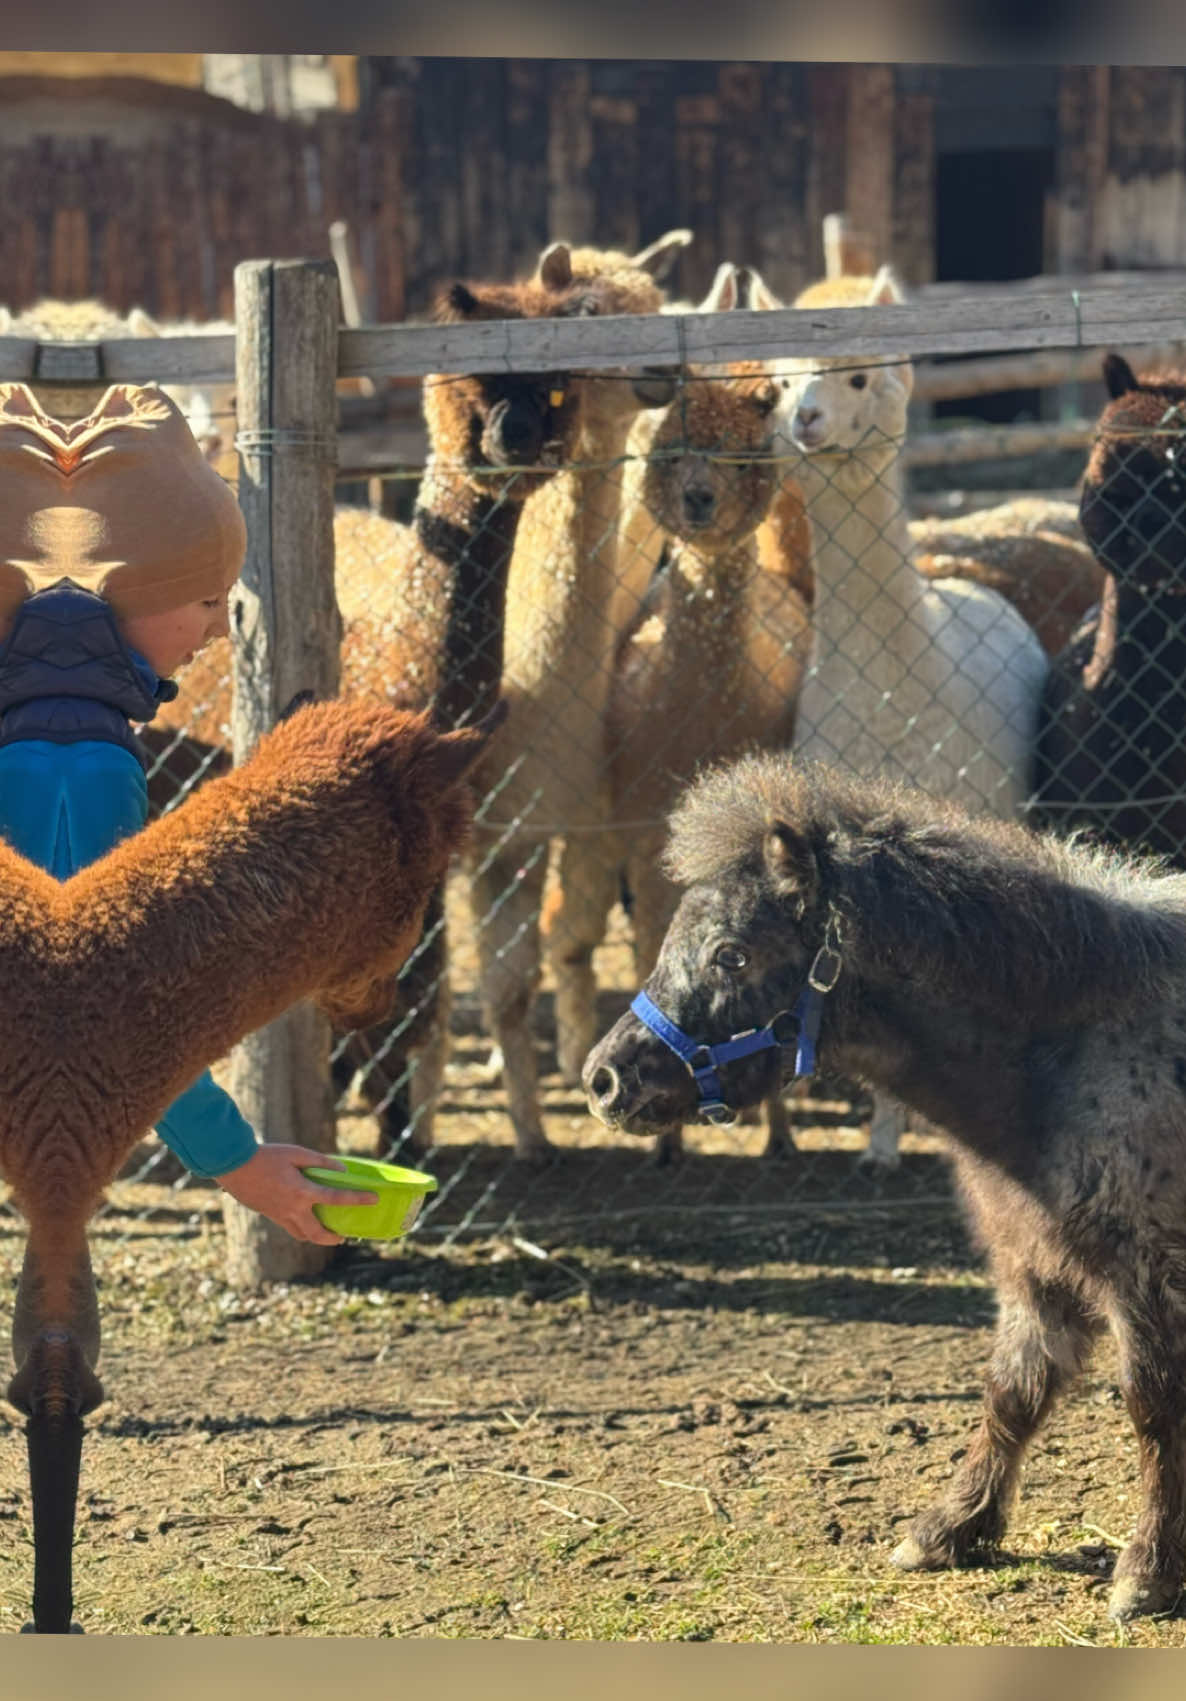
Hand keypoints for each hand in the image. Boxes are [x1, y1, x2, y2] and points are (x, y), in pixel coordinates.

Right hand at [217, 1144, 377, 1245]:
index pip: (336, 1198)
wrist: (233, 1166)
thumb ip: (320, 1161)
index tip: (373, 1199)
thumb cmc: (266, 1156)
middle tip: (343, 1236)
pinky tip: (305, 1220)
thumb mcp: (296, 1153)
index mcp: (302, 1192)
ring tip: (326, 1234)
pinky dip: (301, 1229)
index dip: (358, 1199)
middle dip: (332, 1238)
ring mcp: (279, 1215)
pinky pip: (289, 1228)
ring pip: (301, 1235)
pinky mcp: (269, 1214)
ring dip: (316, 1238)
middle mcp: (292, 1209)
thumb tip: (341, 1169)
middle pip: (317, 1234)